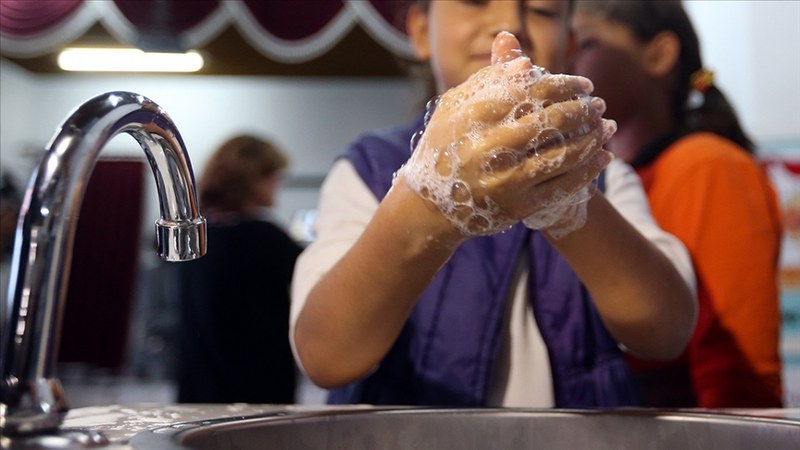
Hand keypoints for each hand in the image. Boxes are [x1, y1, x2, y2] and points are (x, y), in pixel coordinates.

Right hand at [398, 31, 613, 235]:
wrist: (431, 208)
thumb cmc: (444, 150)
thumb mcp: (453, 111)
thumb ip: (487, 83)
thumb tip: (525, 63)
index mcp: (472, 119)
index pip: (528, 93)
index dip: (561, 85)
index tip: (583, 84)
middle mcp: (489, 149)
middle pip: (549, 122)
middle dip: (582, 111)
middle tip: (599, 105)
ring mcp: (506, 180)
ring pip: (562, 154)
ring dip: (591, 138)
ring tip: (606, 126)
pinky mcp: (518, 206)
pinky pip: (563, 185)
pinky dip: (588, 169)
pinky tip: (603, 156)